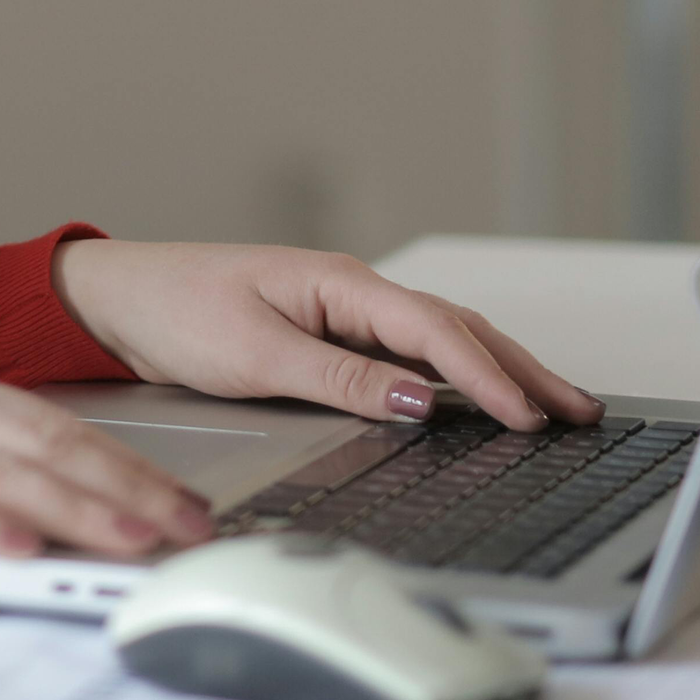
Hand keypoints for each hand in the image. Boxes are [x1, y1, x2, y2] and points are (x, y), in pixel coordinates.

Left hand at [52, 240, 603, 432]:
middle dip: (521, 371)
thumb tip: (419, 402)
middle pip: (455, 330)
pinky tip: (475, 399)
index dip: (488, 376)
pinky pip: (406, 354)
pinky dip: (452, 376)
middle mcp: (349, 290)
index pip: (434, 331)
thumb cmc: (175, 312)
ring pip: (437, 341)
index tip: (530, 416)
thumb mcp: (256, 355)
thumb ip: (341, 378)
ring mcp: (342, 310)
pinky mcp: (327, 333)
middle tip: (580, 411)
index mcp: (339, 283)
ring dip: (496, 371)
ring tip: (552, 405)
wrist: (119, 301)